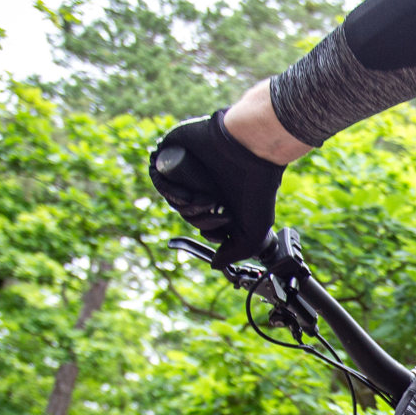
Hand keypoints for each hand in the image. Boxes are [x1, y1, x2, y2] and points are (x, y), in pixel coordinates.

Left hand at [147, 110, 288, 265]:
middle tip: (221, 212)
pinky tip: (188, 194)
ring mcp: (187, 168)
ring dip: (188, 207)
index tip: (223, 232)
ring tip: (209, 200)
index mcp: (221, 198)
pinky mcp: (172, 152)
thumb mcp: (252, 232)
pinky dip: (169, 191)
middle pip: (186, 213)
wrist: (251, 150)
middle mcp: (204, 184)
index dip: (209, 232)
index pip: (202, 222)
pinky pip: (159, 178)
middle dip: (202, 220)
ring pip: (172, 199)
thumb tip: (215, 265)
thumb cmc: (256, 187)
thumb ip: (235, 252)